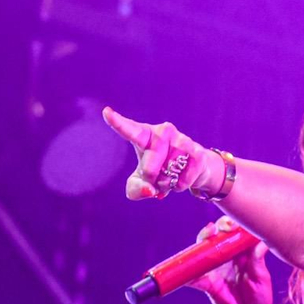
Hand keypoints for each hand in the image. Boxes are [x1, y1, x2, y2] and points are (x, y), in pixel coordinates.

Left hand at [101, 106, 218, 199]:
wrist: (191, 169)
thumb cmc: (159, 172)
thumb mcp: (141, 183)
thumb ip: (136, 189)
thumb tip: (150, 191)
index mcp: (144, 135)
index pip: (129, 130)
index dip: (117, 122)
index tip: (106, 112)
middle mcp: (163, 131)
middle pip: (149, 169)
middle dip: (152, 181)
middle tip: (157, 178)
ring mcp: (182, 139)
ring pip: (168, 175)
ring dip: (168, 183)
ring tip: (171, 174)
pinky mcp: (197, 152)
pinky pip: (183, 179)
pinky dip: (181, 186)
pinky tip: (183, 176)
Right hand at [188, 216, 272, 303]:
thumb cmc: (259, 299)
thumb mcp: (261, 279)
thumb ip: (258, 261)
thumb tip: (261, 243)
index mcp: (242, 253)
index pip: (235, 232)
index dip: (233, 224)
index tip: (234, 223)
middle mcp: (227, 258)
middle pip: (217, 236)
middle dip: (217, 227)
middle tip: (220, 226)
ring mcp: (216, 269)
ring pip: (205, 249)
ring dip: (203, 239)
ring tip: (208, 234)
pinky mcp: (207, 283)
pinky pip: (195, 277)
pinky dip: (189, 273)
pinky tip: (189, 268)